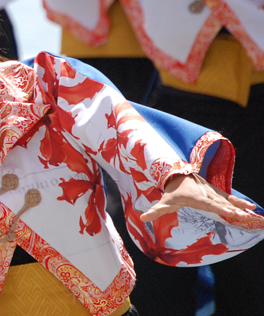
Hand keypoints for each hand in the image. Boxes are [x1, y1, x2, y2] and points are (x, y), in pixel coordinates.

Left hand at [141, 173, 256, 221]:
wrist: (178, 176)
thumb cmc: (171, 192)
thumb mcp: (163, 201)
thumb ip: (155, 210)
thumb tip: (142, 218)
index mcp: (196, 198)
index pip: (209, 204)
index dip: (219, 208)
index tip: (230, 212)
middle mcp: (207, 195)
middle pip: (222, 203)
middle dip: (234, 210)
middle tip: (246, 216)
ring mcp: (213, 193)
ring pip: (229, 201)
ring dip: (241, 207)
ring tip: (254, 213)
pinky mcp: (217, 193)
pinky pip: (230, 199)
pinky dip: (241, 203)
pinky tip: (252, 208)